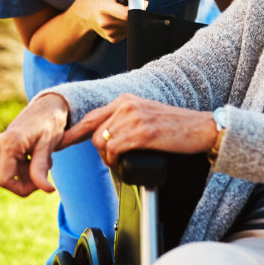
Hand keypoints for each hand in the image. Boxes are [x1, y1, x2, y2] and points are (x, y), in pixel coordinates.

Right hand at [0, 93, 70, 196]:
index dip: (22, 189)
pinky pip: (14, 167)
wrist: (48, 105)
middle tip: (48, 163)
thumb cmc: (50, 122)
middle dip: (30, 179)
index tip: (41, 184)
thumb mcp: (48, 145)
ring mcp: (0, 147)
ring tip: (44, 154)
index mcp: (9, 145)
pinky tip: (37, 152)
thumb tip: (47, 191)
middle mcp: (0, 146)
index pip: (4, 181)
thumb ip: (42, 168)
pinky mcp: (4, 148)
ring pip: (14, 174)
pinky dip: (28, 166)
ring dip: (31, 171)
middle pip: (10, 180)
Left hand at [62, 94, 216, 167]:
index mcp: (126, 100)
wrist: (202, 128)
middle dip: (97, 151)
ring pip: (102, 142)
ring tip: (120, 164)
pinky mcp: (142, 133)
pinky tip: (124, 165)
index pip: (92, 116)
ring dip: (107, 158)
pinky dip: (115, 162)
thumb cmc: (177, 127)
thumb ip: (126, 121)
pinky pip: (114, 150)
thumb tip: (108, 139)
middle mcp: (127, 105)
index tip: (61, 142)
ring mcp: (134, 118)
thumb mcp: (146, 115)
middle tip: (111, 161)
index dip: (74, 132)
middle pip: (94, 131)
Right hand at [71, 0, 158, 42]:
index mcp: (104, 7)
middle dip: (139, 12)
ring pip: (133, 27)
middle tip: (135, 4)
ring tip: (124, 11)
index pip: (127, 14)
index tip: (142, 3)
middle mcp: (105, 22)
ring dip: (135, 19)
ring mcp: (108, 32)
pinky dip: (130, 25)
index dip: (139, 9)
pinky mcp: (112, 39)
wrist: (86, 12)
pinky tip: (121, 19)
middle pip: (132, 20)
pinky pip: (129, 32)